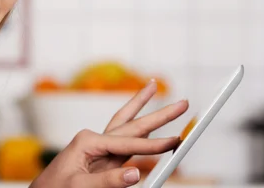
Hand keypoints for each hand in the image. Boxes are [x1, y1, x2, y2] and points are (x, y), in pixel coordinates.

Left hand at [30, 80, 188, 187]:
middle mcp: (94, 139)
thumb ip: (108, 180)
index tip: (176, 142)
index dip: (154, 146)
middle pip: (132, 124)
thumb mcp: (79, 186)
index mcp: (87, 141)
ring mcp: (98, 147)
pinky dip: (138, 131)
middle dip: (157, 113)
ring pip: (127, 125)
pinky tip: (146, 124)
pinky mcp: (101, 158)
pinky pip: (124, 143)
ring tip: (152, 86)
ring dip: (142, 107)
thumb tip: (135, 174)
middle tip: (183, 102)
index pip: (128, 144)